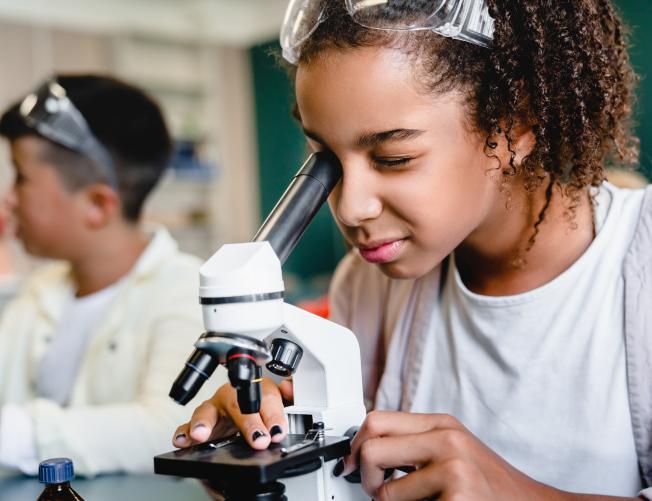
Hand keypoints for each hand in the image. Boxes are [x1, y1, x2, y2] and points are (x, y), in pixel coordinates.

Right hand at [172, 378, 293, 449]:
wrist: (245, 417)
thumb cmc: (261, 408)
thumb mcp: (283, 402)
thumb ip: (291, 395)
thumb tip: (291, 386)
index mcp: (255, 389)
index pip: (266, 398)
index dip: (273, 415)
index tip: (277, 431)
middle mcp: (232, 397)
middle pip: (237, 404)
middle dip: (247, 422)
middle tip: (258, 439)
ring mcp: (213, 410)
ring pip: (206, 411)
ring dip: (203, 423)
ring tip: (202, 435)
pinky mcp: (198, 426)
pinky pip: (186, 427)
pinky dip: (183, 433)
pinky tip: (183, 440)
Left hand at [338, 411, 559, 500]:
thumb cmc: (490, 487)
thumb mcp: (454, 451)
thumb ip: (416, 444)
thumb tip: (364, 449)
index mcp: (442, 424)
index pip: (376, 420)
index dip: (354, 445)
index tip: (348, 463)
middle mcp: (446, 439)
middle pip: (371, 446)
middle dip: (364, 476)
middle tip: (376, 490)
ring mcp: (454, 468)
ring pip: (386, 490)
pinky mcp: (458, 497)